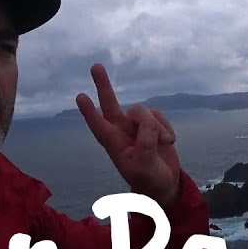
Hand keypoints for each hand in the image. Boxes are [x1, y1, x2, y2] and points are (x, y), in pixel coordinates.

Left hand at [75, 63, 182, 209]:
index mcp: (114, 145)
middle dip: (103, 85)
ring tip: (162, 145)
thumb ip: (145, 144)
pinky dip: (166, 127)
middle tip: (95, 66)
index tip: (80, 97)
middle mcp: (121, 131)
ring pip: (144, 112)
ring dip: (157, 128)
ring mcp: (136, 125)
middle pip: (110, 103)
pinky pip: (158, 114)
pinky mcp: (152, 122)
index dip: (90, 112)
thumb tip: (147, 123)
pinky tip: (167, 141)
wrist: (165, 182)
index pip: (99, 126)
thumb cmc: (149, 178)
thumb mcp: (145, 166)